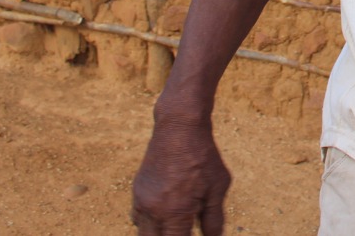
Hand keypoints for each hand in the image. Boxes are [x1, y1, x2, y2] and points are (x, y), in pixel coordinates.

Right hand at [131, 114, 231, 234]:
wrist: (178, 128)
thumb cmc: (203, 156)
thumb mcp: (217, 187)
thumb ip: (214, 219)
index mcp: (175, 212)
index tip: (194, 235)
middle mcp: (153, 211)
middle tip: (183, 230)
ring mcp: (141, 201)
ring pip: (143, 233)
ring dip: (158, 233)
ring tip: (177, 224)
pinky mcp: (137, 191)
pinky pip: (138, 218)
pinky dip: (150, 223)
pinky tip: (166, 215)